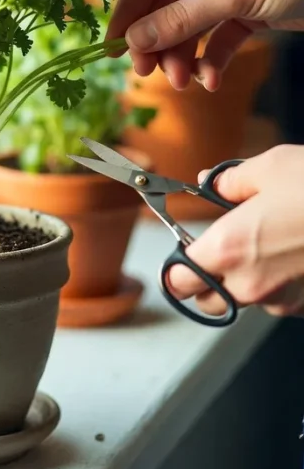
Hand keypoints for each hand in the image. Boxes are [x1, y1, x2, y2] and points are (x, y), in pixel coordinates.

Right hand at [106, 0, 303, 89]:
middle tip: (145, 74)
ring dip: (183, 56)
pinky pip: (217, 37)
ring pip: (190, 25)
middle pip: (166, 4)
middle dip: (158, 41)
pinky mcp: (248, 9)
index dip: (129, 12)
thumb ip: (180, 19)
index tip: (112, 47)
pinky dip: (211, 60)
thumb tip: (133, 42)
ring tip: (184, 83)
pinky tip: (211, 80)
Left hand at [168, 146, 303, 317]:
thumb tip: (209, 182)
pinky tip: (294, 252)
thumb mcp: (267, 168)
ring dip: (246, 279)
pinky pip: (280, 299)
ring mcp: (282, 300)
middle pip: (206, 301)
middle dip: (204, 280)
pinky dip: (279, 282)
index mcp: (228, 249)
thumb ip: (228, 181)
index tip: (184, 247)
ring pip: (246, 300)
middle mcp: (250, 283)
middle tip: (219, 249)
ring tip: (268, 242)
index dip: (175, 265)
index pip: (177, 279)